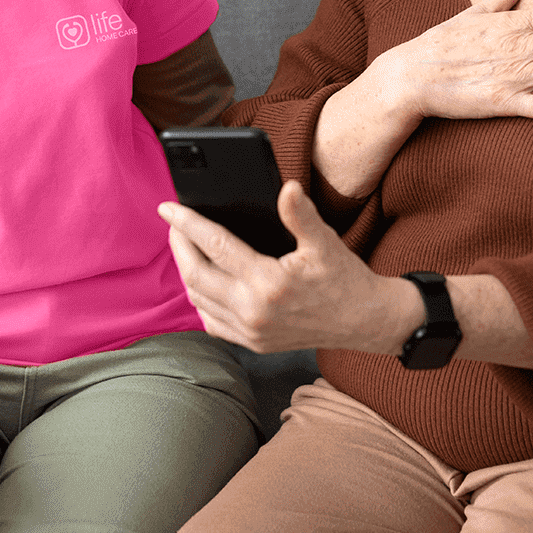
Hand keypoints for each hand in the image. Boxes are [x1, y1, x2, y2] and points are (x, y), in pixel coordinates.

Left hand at [159, 181, 422, 354]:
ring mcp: (251, 332)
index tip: (167, 208)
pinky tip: (202, 281)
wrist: (365, 322)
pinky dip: (199, 300)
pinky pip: (211, 322)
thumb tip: (286, 188)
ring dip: (186, 270)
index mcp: (268, 283)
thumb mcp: (325, 242)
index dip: (187, 223)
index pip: (215, 246)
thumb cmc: (345, 279)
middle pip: (196, 274)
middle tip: (174, 223)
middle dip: (178, 245)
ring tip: (185, 245)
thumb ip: (301, 214)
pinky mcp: (253, 344)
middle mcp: (254, 311)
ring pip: (198, 299)